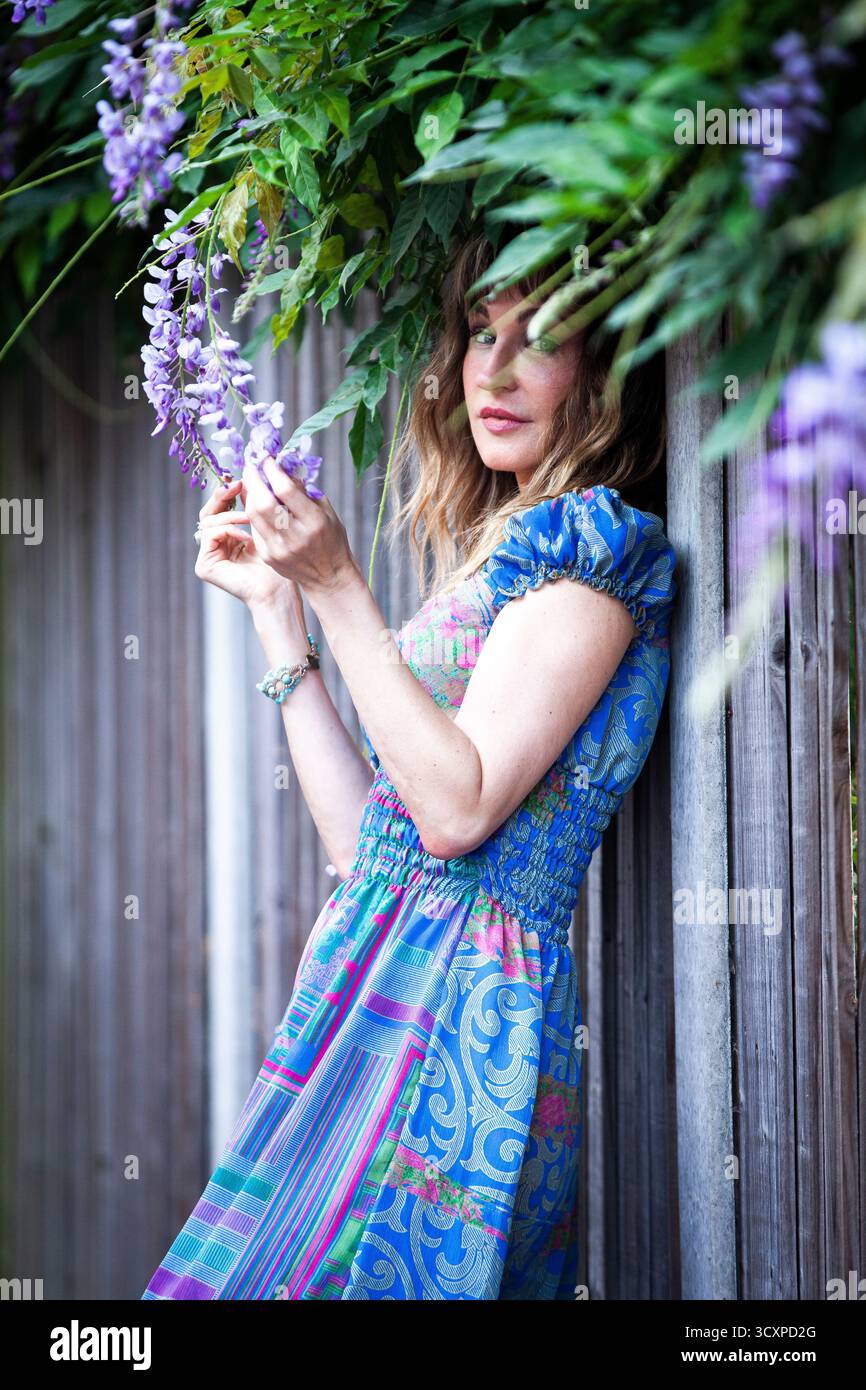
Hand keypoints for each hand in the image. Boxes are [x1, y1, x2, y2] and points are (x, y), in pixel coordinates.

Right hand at [194, 477, 297, 609]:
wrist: (278, 591)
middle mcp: (214, 545)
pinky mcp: (204, 566)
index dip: (227, 492)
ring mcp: (207, 556)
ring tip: (250, 517)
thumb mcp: (265, 525)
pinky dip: (228, 530)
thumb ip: (253, 504)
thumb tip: (248, 476)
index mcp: (227, 536)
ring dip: (231, 515)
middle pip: (209, 511)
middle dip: (223, 496)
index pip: (220, 507)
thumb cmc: (278, 563)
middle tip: (238, 485)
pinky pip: (210, 535)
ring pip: (208, 520)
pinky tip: (246, 535)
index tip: (240, 479)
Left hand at [242, 458, 358, 594]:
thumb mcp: (326, 511)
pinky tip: (257, 502)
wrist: (328, 577)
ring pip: (254, 514)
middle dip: (254, 479)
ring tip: (252, 481)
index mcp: (314, 522)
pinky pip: (255, 528)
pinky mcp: (268, 556)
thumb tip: (283, 467)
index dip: (272, 470)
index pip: (285, 490)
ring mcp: (279, 549)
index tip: (267, 458)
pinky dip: (254, 512)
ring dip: (250, 493)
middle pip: (263, 502)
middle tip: (252, 465)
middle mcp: (294, 537)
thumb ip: (304, 490)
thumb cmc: (331, 539)